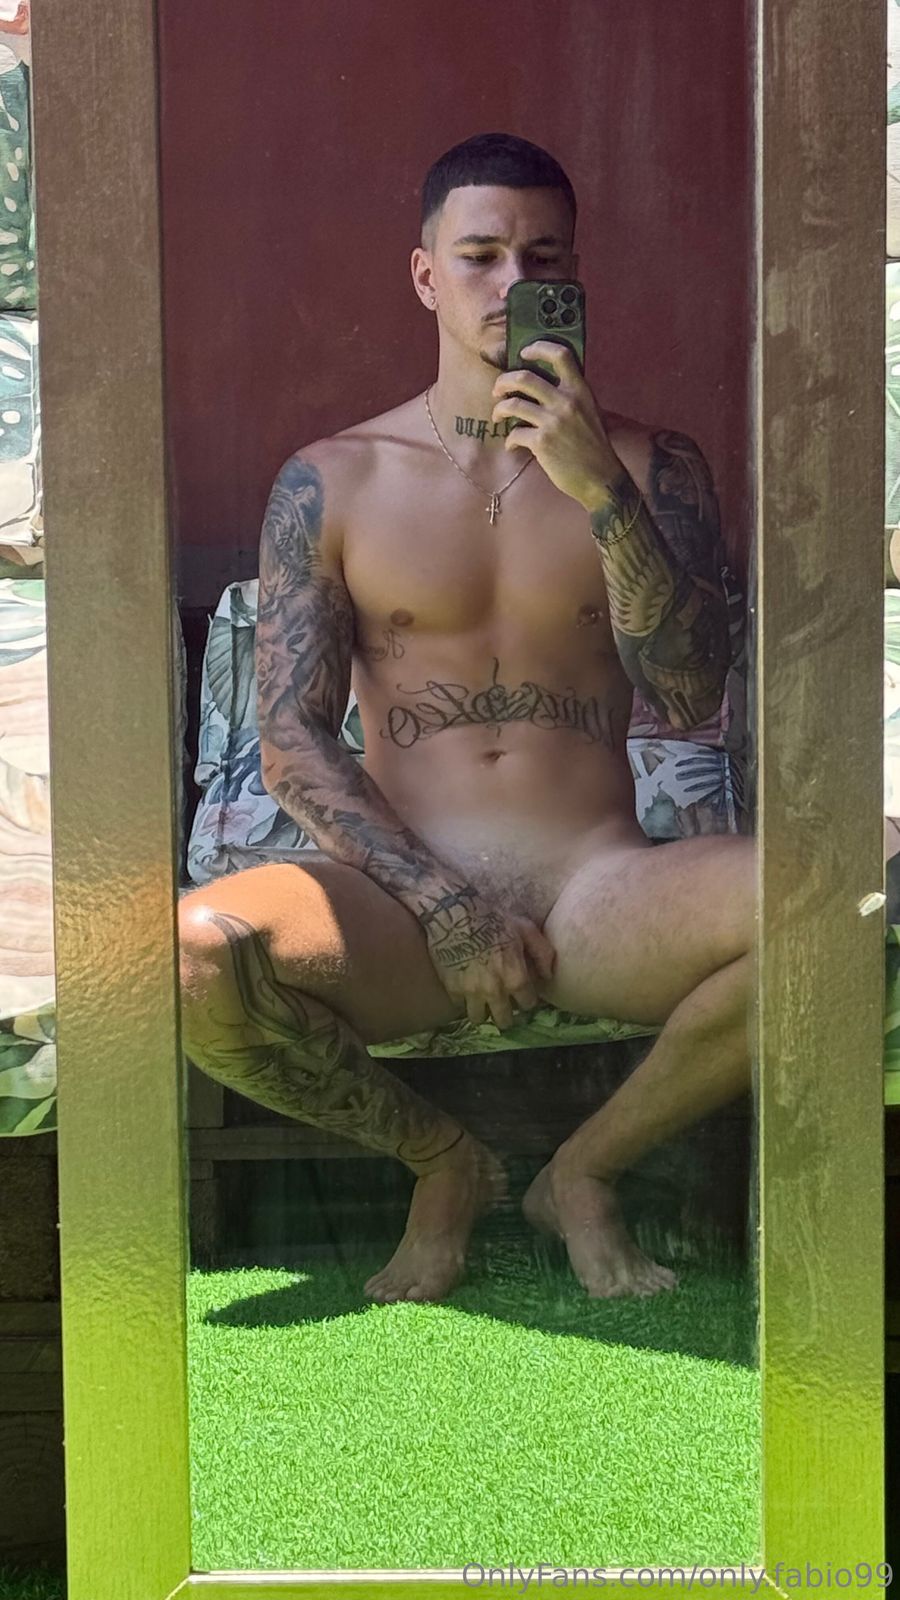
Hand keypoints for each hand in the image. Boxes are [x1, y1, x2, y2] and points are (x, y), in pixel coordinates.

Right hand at [421, 888, 556, 1029]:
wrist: (454, 912)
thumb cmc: (493, 918)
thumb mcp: (524, 929)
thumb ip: (542, 953)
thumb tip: (548, 976)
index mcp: (515, 978)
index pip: (528, 1005)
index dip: (527, 999)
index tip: (523, 994)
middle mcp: (494, 991)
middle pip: (503, 1021)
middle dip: (507, 1015)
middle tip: (505, 1006)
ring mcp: (471, 992)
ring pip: (479, 1018)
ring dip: (483, 1012)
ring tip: (484, 1002)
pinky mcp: (451, 988)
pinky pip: (459, 1005)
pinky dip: (464, 1000)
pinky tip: (467, 989)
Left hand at [491, 341, 620, 510]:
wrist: (601, 479)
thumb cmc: (593, 447)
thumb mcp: (590, 412)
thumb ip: (571, 396)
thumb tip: (542, 386)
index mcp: (581, 391)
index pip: (560, 355)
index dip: (538, 348)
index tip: (524, 352)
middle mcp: (567, 402)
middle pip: (524, 378)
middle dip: (504, 382)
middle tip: (498, 390)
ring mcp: (553, 422)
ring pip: (513, 405)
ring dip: (500, 410)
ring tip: (498, 416)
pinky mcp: (542, 443)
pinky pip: (514, 434)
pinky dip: (509, 440)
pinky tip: (513, 446)